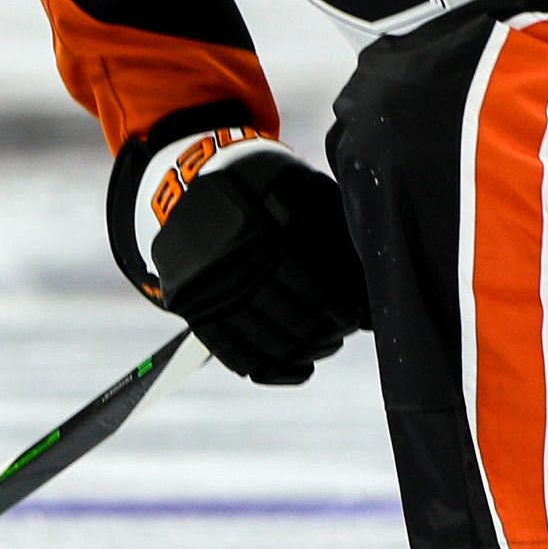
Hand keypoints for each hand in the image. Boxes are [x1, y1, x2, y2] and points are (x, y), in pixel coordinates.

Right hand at [146, 133, 365, 384]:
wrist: (184, 181)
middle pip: (291, 320)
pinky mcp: (192, 308)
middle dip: (324, 333)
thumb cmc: (255, 180)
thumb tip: (364, 273)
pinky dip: (269, 368)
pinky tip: (298, 368)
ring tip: (323, 347)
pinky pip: (234, 352)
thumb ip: (328, 221)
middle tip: (340, 334)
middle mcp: (232, 267)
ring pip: (265, 342)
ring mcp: (209, 292)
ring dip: (301, 351)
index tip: (354, 317)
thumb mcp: (293, 183)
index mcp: (260, 234)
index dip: (340, 309)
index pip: (312, 289)